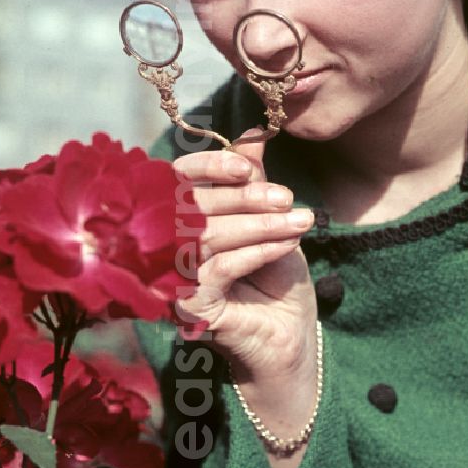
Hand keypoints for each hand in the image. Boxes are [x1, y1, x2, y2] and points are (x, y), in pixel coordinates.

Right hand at [174, 131, 316, 384]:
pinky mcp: (190, 308)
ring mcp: (174, 278)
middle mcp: (168, 245)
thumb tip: (255, 134)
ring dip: (258, 225)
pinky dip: (257, 252)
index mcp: (179, 217)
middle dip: (244, 198)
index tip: (248, 166)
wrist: (288, 334)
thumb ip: (253, 179)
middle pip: (193, 208)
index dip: (209, 168)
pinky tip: (289, 244)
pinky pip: (220, 269)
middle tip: (286, 197)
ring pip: (208, 237)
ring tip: (300, 221)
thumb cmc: (273, 274)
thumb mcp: (267, 218)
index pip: (178, 180)